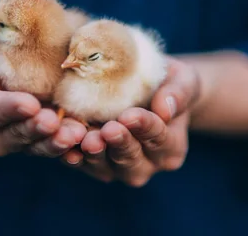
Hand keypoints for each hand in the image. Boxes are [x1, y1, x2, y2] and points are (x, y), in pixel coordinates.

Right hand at [0, 23, 85, 156]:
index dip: (10, 109)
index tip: (30, 104)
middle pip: (13, 135)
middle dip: (36, 129)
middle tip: (55, 121)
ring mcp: (15, 140)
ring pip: (35, 146)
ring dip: (55, 142)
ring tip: (75, 134)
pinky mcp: (39, 139)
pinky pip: (53, 145)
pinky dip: (70, 146)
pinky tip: (86, 140)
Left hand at [61, 57, 199, 186]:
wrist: (141, 85)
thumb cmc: (166, 82)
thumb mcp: (181, 80)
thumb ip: (178, 93)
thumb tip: (166, 109)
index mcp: (171, 148)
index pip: (160, 139)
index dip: (146, 128)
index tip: (131, 115)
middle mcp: (147, 164)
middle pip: (133, 160)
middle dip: (120, 144)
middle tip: (109, 129)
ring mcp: (117, 168)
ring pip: (106, 167)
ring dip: (95, 154)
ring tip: (87, 138)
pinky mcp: (92, 164)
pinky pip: (82, 164)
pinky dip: (74, 157)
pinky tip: (66, 147)